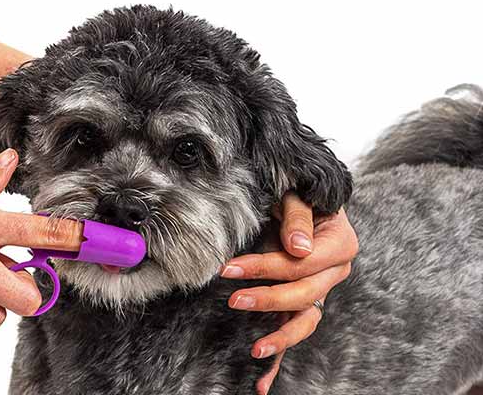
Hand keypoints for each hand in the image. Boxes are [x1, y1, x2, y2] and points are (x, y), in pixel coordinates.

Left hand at [220, 192, 357, 393]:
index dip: (266, 267)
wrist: (302, 200)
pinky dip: (280, 356)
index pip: (301, 264)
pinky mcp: (304, 301)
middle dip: (267, 299)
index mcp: (340, 245)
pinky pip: (295, 330)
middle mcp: (335, 272)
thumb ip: (297, 217)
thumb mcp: (296, 195)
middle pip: (303, 295)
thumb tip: (298, 247)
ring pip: (306, 321)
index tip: (230, 269)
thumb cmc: (297, 195)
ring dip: (280, 338)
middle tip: (234, 299)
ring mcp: (321, 290)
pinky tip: (262, 382)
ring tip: (255, 351)